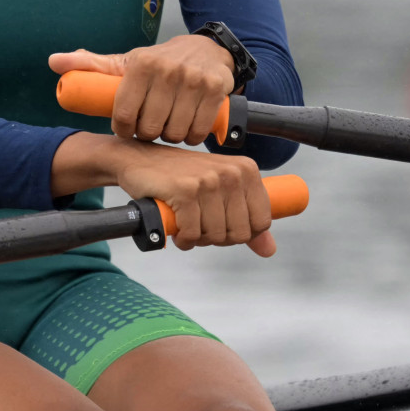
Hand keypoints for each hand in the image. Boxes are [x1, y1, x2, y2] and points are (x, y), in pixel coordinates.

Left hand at [49, 36, 235, 146]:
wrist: (205, 49)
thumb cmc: (160, 62)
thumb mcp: (126, 63)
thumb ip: (91, 66)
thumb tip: (53, 62)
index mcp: (141, 64)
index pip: (124, 114)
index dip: (123, 129)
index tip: (127, 128)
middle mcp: (168, 70)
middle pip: (149, 128)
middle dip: (147, 134)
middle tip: (149, 127)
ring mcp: (194, 81)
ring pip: (174, 133)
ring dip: (170, 136)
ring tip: (168, 125)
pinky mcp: (216, 90)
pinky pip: (198, 132)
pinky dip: (191, 137)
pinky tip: (187, 127)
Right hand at [52, 134, 273, 255]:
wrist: (140, 160)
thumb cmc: (182, 177)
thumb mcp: (221, 193)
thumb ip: (248, 220)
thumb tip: (269, 250)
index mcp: (247, 170)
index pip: (261, 223)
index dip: (240, 234)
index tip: (221, 225)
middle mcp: (231, 173)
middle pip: (239, 234)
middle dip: (217, 238)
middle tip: (200, 225)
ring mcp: (208, 180)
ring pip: (215, 236)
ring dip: (197, 239)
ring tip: (186, 224)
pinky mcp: (185, 190)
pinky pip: (192, 234)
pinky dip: (182, 239)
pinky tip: (176, 228)